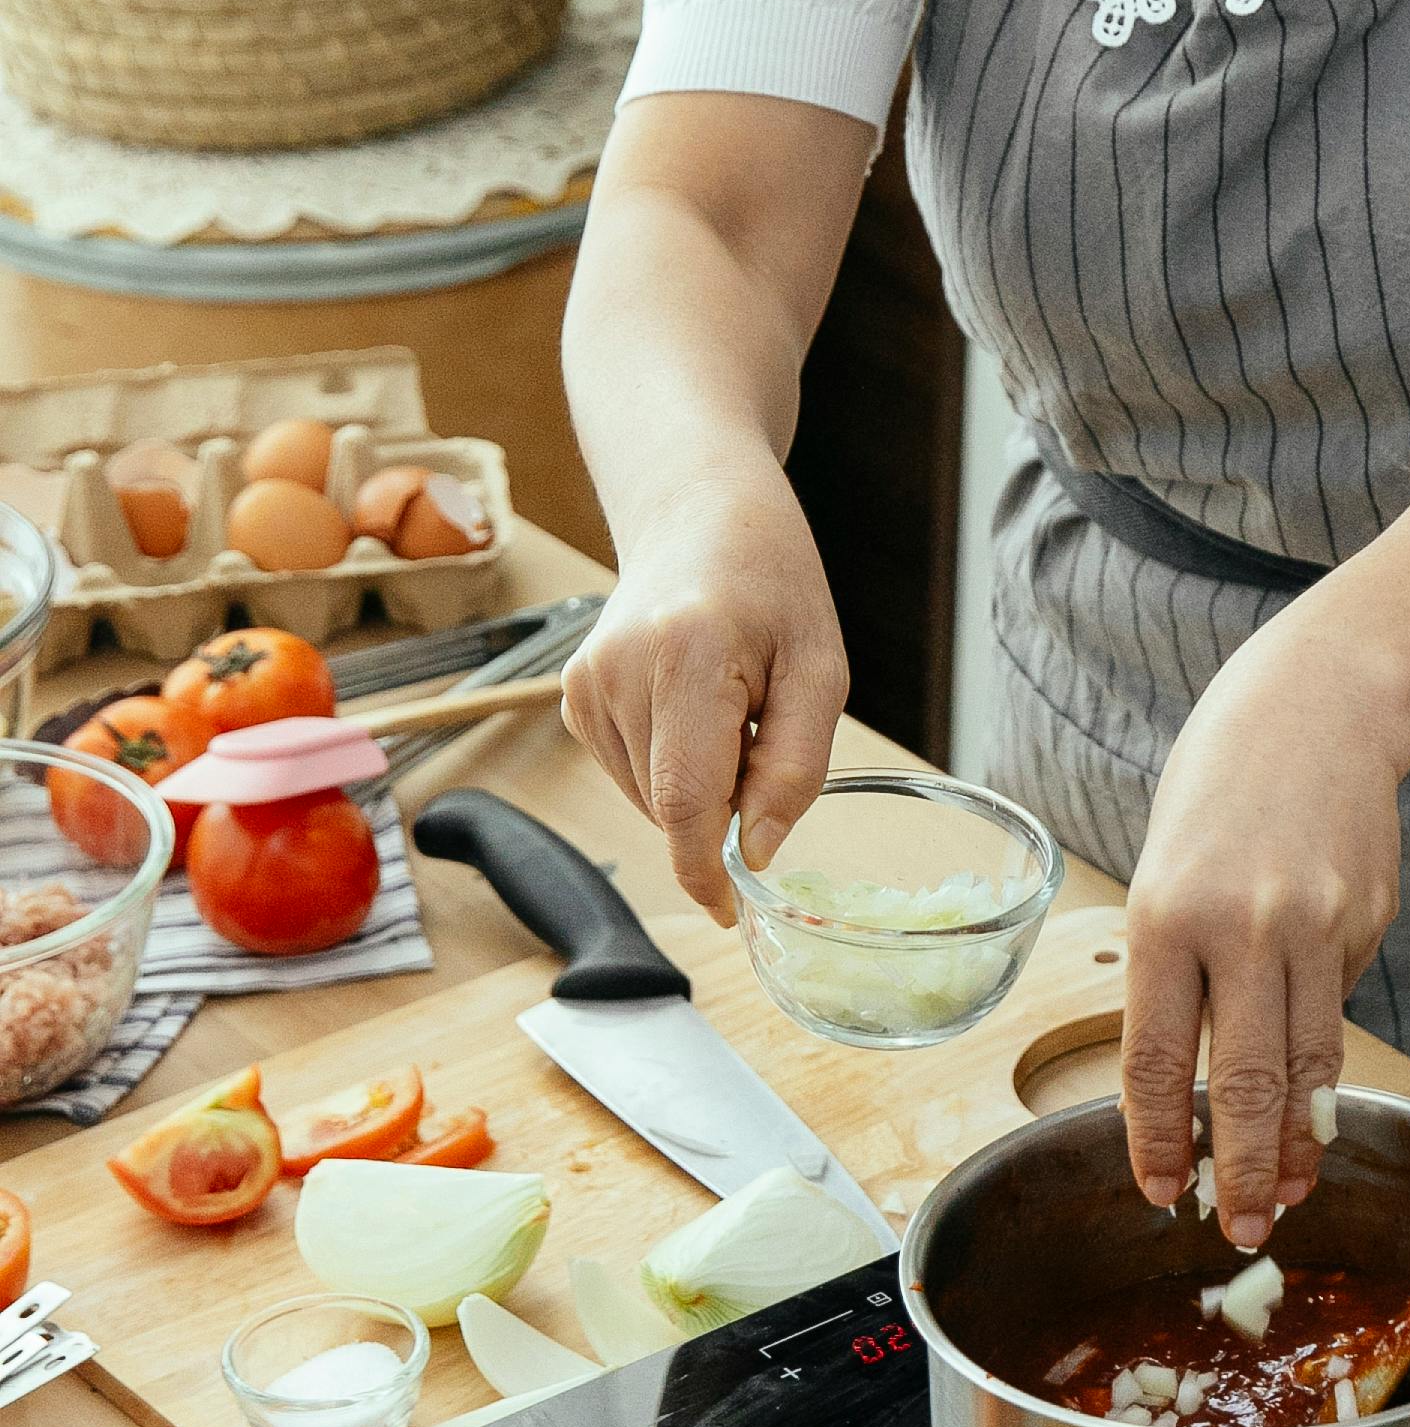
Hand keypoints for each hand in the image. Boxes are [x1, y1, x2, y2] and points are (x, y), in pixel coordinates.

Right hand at [561, 466, 848, 919]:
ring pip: (649, 797)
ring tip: (727, 705)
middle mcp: (616, 672)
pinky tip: (690, 706)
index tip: (731, 912)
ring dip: (699, 783)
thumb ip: (794, 767)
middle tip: (762, 733)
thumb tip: (751, 853)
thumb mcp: (820, 669)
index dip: (705, 872)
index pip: (685, 800)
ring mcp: (584, 685)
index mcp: (685, 656)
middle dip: (723, 807)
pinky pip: (630, 772)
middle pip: (670, 805)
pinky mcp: (572, 696)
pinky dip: (670, 763)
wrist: (698, 514)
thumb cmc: (771, 584)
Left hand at [1122, 631, 1407, 1241]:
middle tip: (1241, 1230)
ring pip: (1309, 1067)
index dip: (1160, 1141)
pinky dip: (1325, 1063)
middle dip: (1241, 1172)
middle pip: (1244, 1085)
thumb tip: (1199, 1085)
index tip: (1162, 1192)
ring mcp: (1318, 927)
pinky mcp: (1369, 923)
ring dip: (1298, 1144)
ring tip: (1289, 1193)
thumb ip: (1179, 974)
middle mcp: (1244, 927)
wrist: (1317, 705)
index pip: (1158, 1062)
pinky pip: (1340, 1008)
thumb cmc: (1221, 788)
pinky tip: (1315, 1094)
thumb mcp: (1164, 873)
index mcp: (1168, 917)